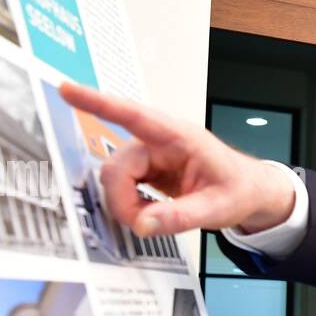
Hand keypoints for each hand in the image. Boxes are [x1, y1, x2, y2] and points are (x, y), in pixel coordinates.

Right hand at [58, 83, 294, 236]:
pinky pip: (123, 184)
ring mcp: (151, 154)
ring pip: (116, 176)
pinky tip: (148, 211)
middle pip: (118, 165)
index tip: (67, 90)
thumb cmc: (238, 189)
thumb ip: (180, 217)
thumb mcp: (216, 208)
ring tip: (152, 218)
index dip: (97, 103)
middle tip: (142, 224)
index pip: (133, 116)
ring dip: (125, 202)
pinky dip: (129, 203)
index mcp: (178, 136)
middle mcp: (160, 141)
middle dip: (121, 198)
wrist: (249, 190)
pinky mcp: (147, 169)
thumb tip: (143, 224)